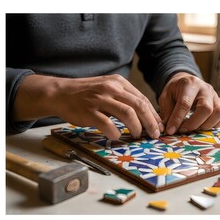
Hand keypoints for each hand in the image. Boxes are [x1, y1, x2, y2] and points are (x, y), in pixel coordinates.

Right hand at [13, 74, 162, 139]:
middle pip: (139, 106)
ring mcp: (100, 99)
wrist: (61, 93)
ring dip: (136, 127)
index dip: (153, 114)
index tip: (158, 125)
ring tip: (137, 135)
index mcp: (118, 82)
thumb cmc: (87, 93)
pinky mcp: (89, 111)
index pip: (142, 99)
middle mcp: (111, 88)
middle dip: (151, 122)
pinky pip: (108, 125)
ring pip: (128, 114)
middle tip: (155, 134)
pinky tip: (116, 137)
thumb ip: (124, 97)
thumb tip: (144, 115)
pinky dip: (115, 133)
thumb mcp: (108, 88)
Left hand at [159, 72, 219, 134]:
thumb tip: (167, 129)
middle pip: (206, 109)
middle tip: (182, 130)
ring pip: (218, 113)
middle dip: (193, 124)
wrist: (187, 82)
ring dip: (205, 125)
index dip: (177, 119)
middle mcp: (205, 89)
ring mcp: (215, 96)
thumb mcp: (166, 97)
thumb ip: (166, 112)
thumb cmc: (175, 91)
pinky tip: (203, 124)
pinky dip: (215, 124)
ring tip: (194, 127)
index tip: (170, 130)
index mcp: (189, 84)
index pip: (185, 103)